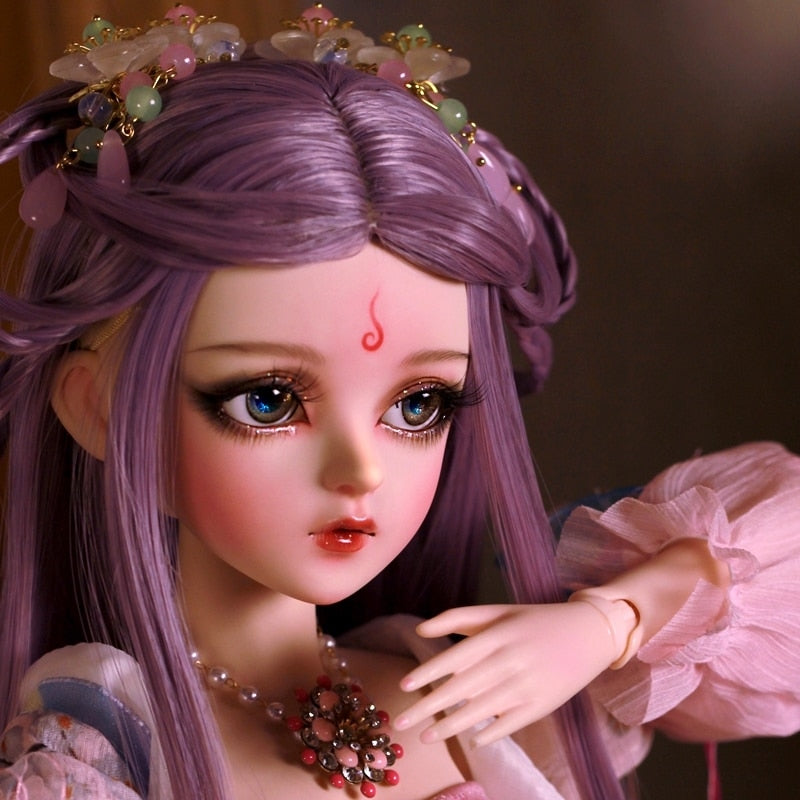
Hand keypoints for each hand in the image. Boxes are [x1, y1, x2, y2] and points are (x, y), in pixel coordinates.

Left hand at [393, 602, 618, 746]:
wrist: (589, 633)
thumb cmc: (534, 621)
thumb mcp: (498, 612)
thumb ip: (458, 618)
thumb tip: (420, 631)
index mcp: (499, 634)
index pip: (457, 656)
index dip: (429, 672)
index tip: (404, 686)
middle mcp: (512, 659)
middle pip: (463, 688)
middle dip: (429, 708)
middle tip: (401, 723)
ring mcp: (529, 684)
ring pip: (483, 710)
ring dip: (451, 726)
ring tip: (425, 737)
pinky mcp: (544, 704)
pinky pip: (511, 723)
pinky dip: (490, 733)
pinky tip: (470, 741)